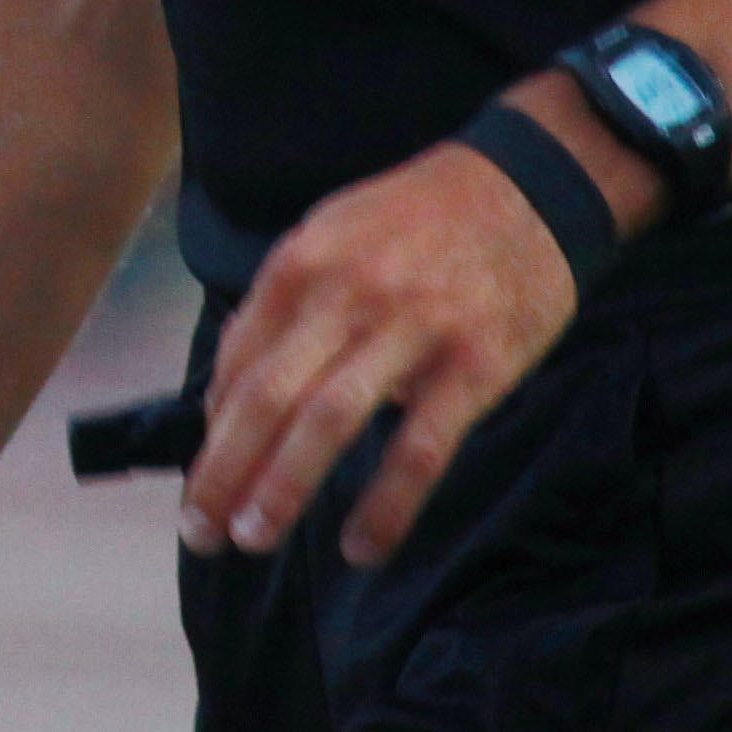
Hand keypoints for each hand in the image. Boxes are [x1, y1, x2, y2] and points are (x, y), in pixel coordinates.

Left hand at [178, 110, 613, 569]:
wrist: (531, 185)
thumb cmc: (420, 218)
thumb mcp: (334, 232)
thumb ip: (287, 305)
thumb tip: (236, 390)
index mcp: (303, 262)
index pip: (236, 359)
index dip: (211, 428)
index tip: (201, 478)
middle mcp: (346, 294)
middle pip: (266, 397)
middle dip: (222, 471)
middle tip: (200, 531)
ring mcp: (411, 330)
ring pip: (329, 424)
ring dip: (282, 489)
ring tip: (254, 539)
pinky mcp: (474, 366)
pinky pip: (420, 450)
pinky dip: (385, 506)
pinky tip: (362, 546)